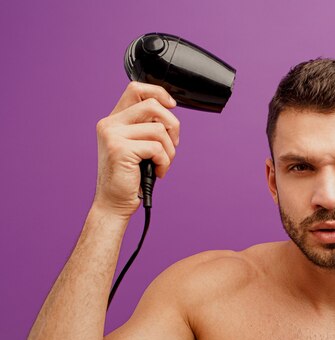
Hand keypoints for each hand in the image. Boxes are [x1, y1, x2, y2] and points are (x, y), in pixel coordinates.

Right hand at [92, 81, 179, 218]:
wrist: (114, 203)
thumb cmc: (130, 177)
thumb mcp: (139, 146)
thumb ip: (147, 127)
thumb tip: (170, 111)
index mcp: (114, 120)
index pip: (136, 89)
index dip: (158, 93)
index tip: (172, 106)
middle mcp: (110, 124)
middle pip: (152, 105)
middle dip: (172, 125)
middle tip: (172, 145)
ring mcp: (113, 135)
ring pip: (159, 129)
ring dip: (170, 150)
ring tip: (162, 164)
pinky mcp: (120, 149)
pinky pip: (157, 148)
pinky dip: (165, 162)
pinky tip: (158, 172)